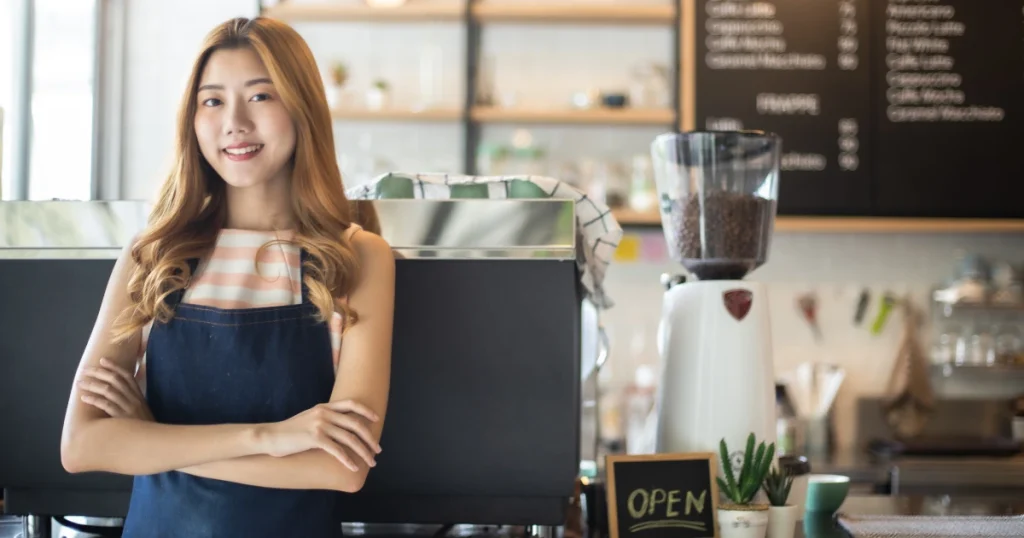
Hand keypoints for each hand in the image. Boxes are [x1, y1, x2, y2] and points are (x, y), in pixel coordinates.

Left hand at [78, 358, 153, 421]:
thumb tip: (120, 394)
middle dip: (98, 372)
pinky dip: (94, 399)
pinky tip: (84, 397)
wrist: (153, 442)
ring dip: (92, 384)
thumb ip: (134, 401)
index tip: (102, 360)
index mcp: (139, 396)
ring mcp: (128, 407)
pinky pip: (106, 405)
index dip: (114, 366)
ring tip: (80, 382)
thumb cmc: (145, 428)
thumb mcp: (142, 411)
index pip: (127, 376)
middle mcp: (134, 399)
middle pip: (115, 380)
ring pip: (109, 390)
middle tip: (84, 370)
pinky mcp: (122, 417)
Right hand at [259, 401, 380, 471]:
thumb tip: (343, 429)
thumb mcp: (310, 419)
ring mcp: (320, 424)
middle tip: (377, 450)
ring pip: (349, 438)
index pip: (351, 404)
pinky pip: (337, 450)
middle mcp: (324, 413)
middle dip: (369, 438)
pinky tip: (353, 467)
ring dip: (363, 451)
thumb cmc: (290, 432)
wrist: (271, 436)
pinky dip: (347, 460)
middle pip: (355, 424)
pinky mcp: (314, 438)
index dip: (366, 411)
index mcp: (324, 407)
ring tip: (370, 462)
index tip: (376, 419)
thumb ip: (325, 419)